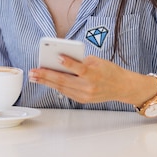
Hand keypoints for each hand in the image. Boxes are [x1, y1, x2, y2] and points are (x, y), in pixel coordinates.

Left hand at [29, 55, 148, 104]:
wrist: (121, 86)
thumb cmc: (109, 70)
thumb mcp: (98, 61)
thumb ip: (81, 61)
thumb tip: (62, 61)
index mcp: (94, 74)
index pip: (79, 68)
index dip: (68, 63)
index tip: (57, 56)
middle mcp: (89, 86)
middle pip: (65, 81)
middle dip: (47, 75)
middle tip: (34, 71)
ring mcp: (85, 95)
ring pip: (62, 88)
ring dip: (47, 82)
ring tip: (35, 77)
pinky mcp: (83, 100)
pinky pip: (66, 92)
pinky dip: (55, 86)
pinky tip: (46, 82)